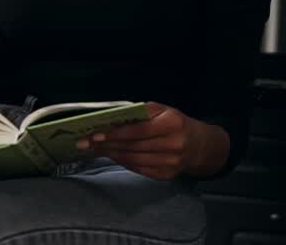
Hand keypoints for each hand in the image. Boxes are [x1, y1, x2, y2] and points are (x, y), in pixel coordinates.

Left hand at [77, 102, 214, 180]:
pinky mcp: (166, 175)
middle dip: (106, 145)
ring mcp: (170, 163)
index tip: (95, 134)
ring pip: (133, 160)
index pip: (138, 131)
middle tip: (86, 143)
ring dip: (111, 154)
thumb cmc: (175, 123)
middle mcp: (172, 145)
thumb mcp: (162, 109)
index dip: (115, 133)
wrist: (199, 146)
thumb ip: (140, 112)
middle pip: (132, 147)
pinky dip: (122, 162)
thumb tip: (112, 118)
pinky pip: (138, 169)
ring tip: (95, 148)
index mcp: (171, 124)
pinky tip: (112, 155)